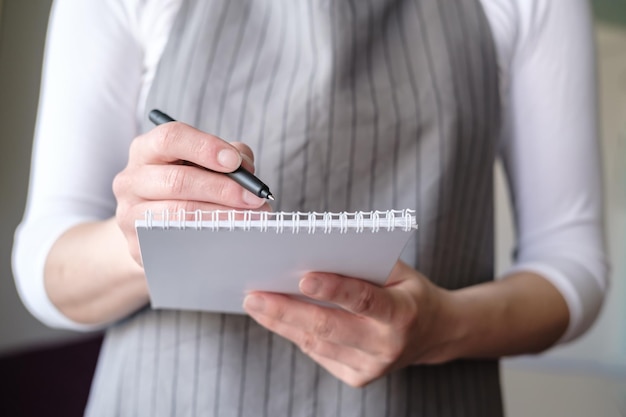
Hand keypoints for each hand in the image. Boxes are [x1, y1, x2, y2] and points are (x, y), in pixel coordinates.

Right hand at [113, 122, 269, 263]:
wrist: (154, 230)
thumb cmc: (187, 187)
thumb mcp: (204, 164)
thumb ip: (229, 158)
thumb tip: (247, 170)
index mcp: (147, 149)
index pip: (171, 138)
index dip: (205, 148)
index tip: (235, 162)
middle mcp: (131, 179)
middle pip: (177, 181)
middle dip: (222, 189)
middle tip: (254, 198)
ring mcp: (130, 214)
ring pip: (178, 214)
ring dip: (221, 216)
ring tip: (251, 218)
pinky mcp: (138, 246)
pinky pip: (177, 241)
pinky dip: (209, 238)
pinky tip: (232, 236)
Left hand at [243, 260, 460, 386]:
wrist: (434, 333)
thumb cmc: (409, 292)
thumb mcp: (398, 270)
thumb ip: (363, 262)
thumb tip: (314, 253)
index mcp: (403, 313)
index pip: (365, 301)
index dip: (335, 290)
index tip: (303, 278)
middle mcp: (387, 345)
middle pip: (329, 328)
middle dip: (286, 311)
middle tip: (254, 295)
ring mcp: (372, 367)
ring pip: (317, 343)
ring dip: (282, 323)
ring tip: (256, 303)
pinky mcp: (358, 378)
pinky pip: (319, 353)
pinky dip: (296, 333)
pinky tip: (276, 318)